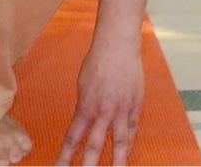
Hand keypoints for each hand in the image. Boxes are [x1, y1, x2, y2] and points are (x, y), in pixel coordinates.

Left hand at [58, 45, 143, 164]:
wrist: (118, 46)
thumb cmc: (97, 61)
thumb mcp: (82, 86)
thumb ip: (84, 107)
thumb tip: (84, 121)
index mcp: (85, 108)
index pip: (72, 140)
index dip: (65, 158)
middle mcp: (103, 113)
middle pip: (94, 147)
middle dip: (88, 166)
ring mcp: (121, 110)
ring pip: (118, 143)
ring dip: (116, 162)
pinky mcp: (136, 105)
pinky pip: (132, 130)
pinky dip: (128, 145)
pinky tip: (125, 156)